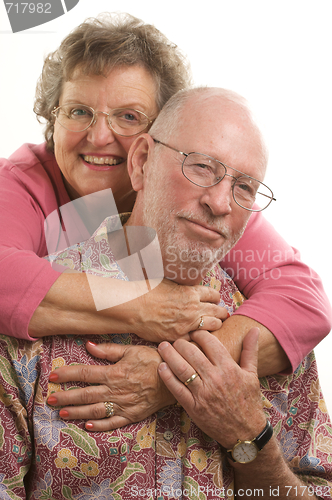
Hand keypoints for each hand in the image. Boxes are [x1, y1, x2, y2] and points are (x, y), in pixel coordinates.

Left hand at [47, 341, 174, 430]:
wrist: (176, 377)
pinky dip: (100, 426)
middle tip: (50, 400)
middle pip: (85, 394)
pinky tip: (88, 427)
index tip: (53, 376)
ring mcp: (123, 405)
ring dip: (77, 412)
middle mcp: (115, 390)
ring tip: (62, 414)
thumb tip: (88, 346)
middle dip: (66, 397)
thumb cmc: (154, 360)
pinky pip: (113, 423)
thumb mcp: (132, 350)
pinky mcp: (132, 415)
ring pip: (95, 411)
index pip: (85, 373)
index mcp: (114, 372)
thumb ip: (109, 350)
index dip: (67, 374)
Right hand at [131, 278, 226, 341]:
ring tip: (214, 325)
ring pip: (213, 325)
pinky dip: (197, 337)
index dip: (216, 298)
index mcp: (191, 292)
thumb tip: (187, 285)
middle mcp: (193, 308)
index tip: (215, 300)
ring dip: (215, 325)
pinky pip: (196, 338)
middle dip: (222, 313)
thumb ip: (182, 286)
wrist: (133, 307)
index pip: (214, 294)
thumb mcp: (168, 281)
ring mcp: (187, 323)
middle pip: (218, 311)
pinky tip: (197, 336)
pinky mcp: (179, 336)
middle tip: (222, 314)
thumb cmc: (147, 291)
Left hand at [157, 328, 265, 449]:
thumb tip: (254, 329)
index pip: (210, 343)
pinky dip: (167, 376)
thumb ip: (250, 350)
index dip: (199, 334)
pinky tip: (161, 367)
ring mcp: (203, 394)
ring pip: (182, 369)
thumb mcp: (252, 374)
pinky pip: (176, 389)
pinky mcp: (193, 407)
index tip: (193, 332)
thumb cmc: (248, 401)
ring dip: (169, 355)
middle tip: (175, 338)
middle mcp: (215, 379)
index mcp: (229, 368)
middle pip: (192, 353)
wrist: (246, 433)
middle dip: (181, 342)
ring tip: (163, 346)